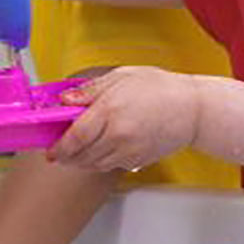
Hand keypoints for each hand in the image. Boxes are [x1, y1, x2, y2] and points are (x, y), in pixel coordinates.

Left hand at [49, 67, 200, 171]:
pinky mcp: (137, 161)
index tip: (50, 149)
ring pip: (94, 165)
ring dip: (80, 162)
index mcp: (110, 111)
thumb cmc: (160, 89)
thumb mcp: (121, 77)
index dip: (58, 147)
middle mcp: (118, 136)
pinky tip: (98, 151)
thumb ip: (90, 90)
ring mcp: (128, 152)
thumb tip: (65, 100)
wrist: (192, 110)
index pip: (75, 137)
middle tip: (58, 152)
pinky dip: (98, 162)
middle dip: (66, 157)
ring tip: (75, 153)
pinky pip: (110, 166)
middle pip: (81, 156)